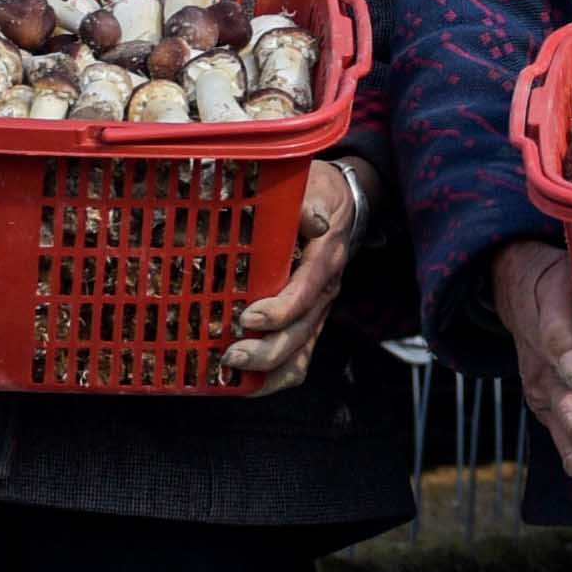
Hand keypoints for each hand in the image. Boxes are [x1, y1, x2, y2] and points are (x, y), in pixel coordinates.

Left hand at [225, 158, 364, 390]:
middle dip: (265, 352)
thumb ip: (309, 204)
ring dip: (266, 373)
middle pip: (300, 335)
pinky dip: (270, 378)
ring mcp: (316, 313)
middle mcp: (324, 293)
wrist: (342, 206)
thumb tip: (312, 220)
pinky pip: (296, 360)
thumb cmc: (318, 195)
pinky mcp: (307, 323)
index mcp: (325, 261)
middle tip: (229, 355)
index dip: (279, 312)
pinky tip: (240, 383)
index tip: (247, 317)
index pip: (305, 295)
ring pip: (299, 356)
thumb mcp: (315, 188)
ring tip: (231, 375)